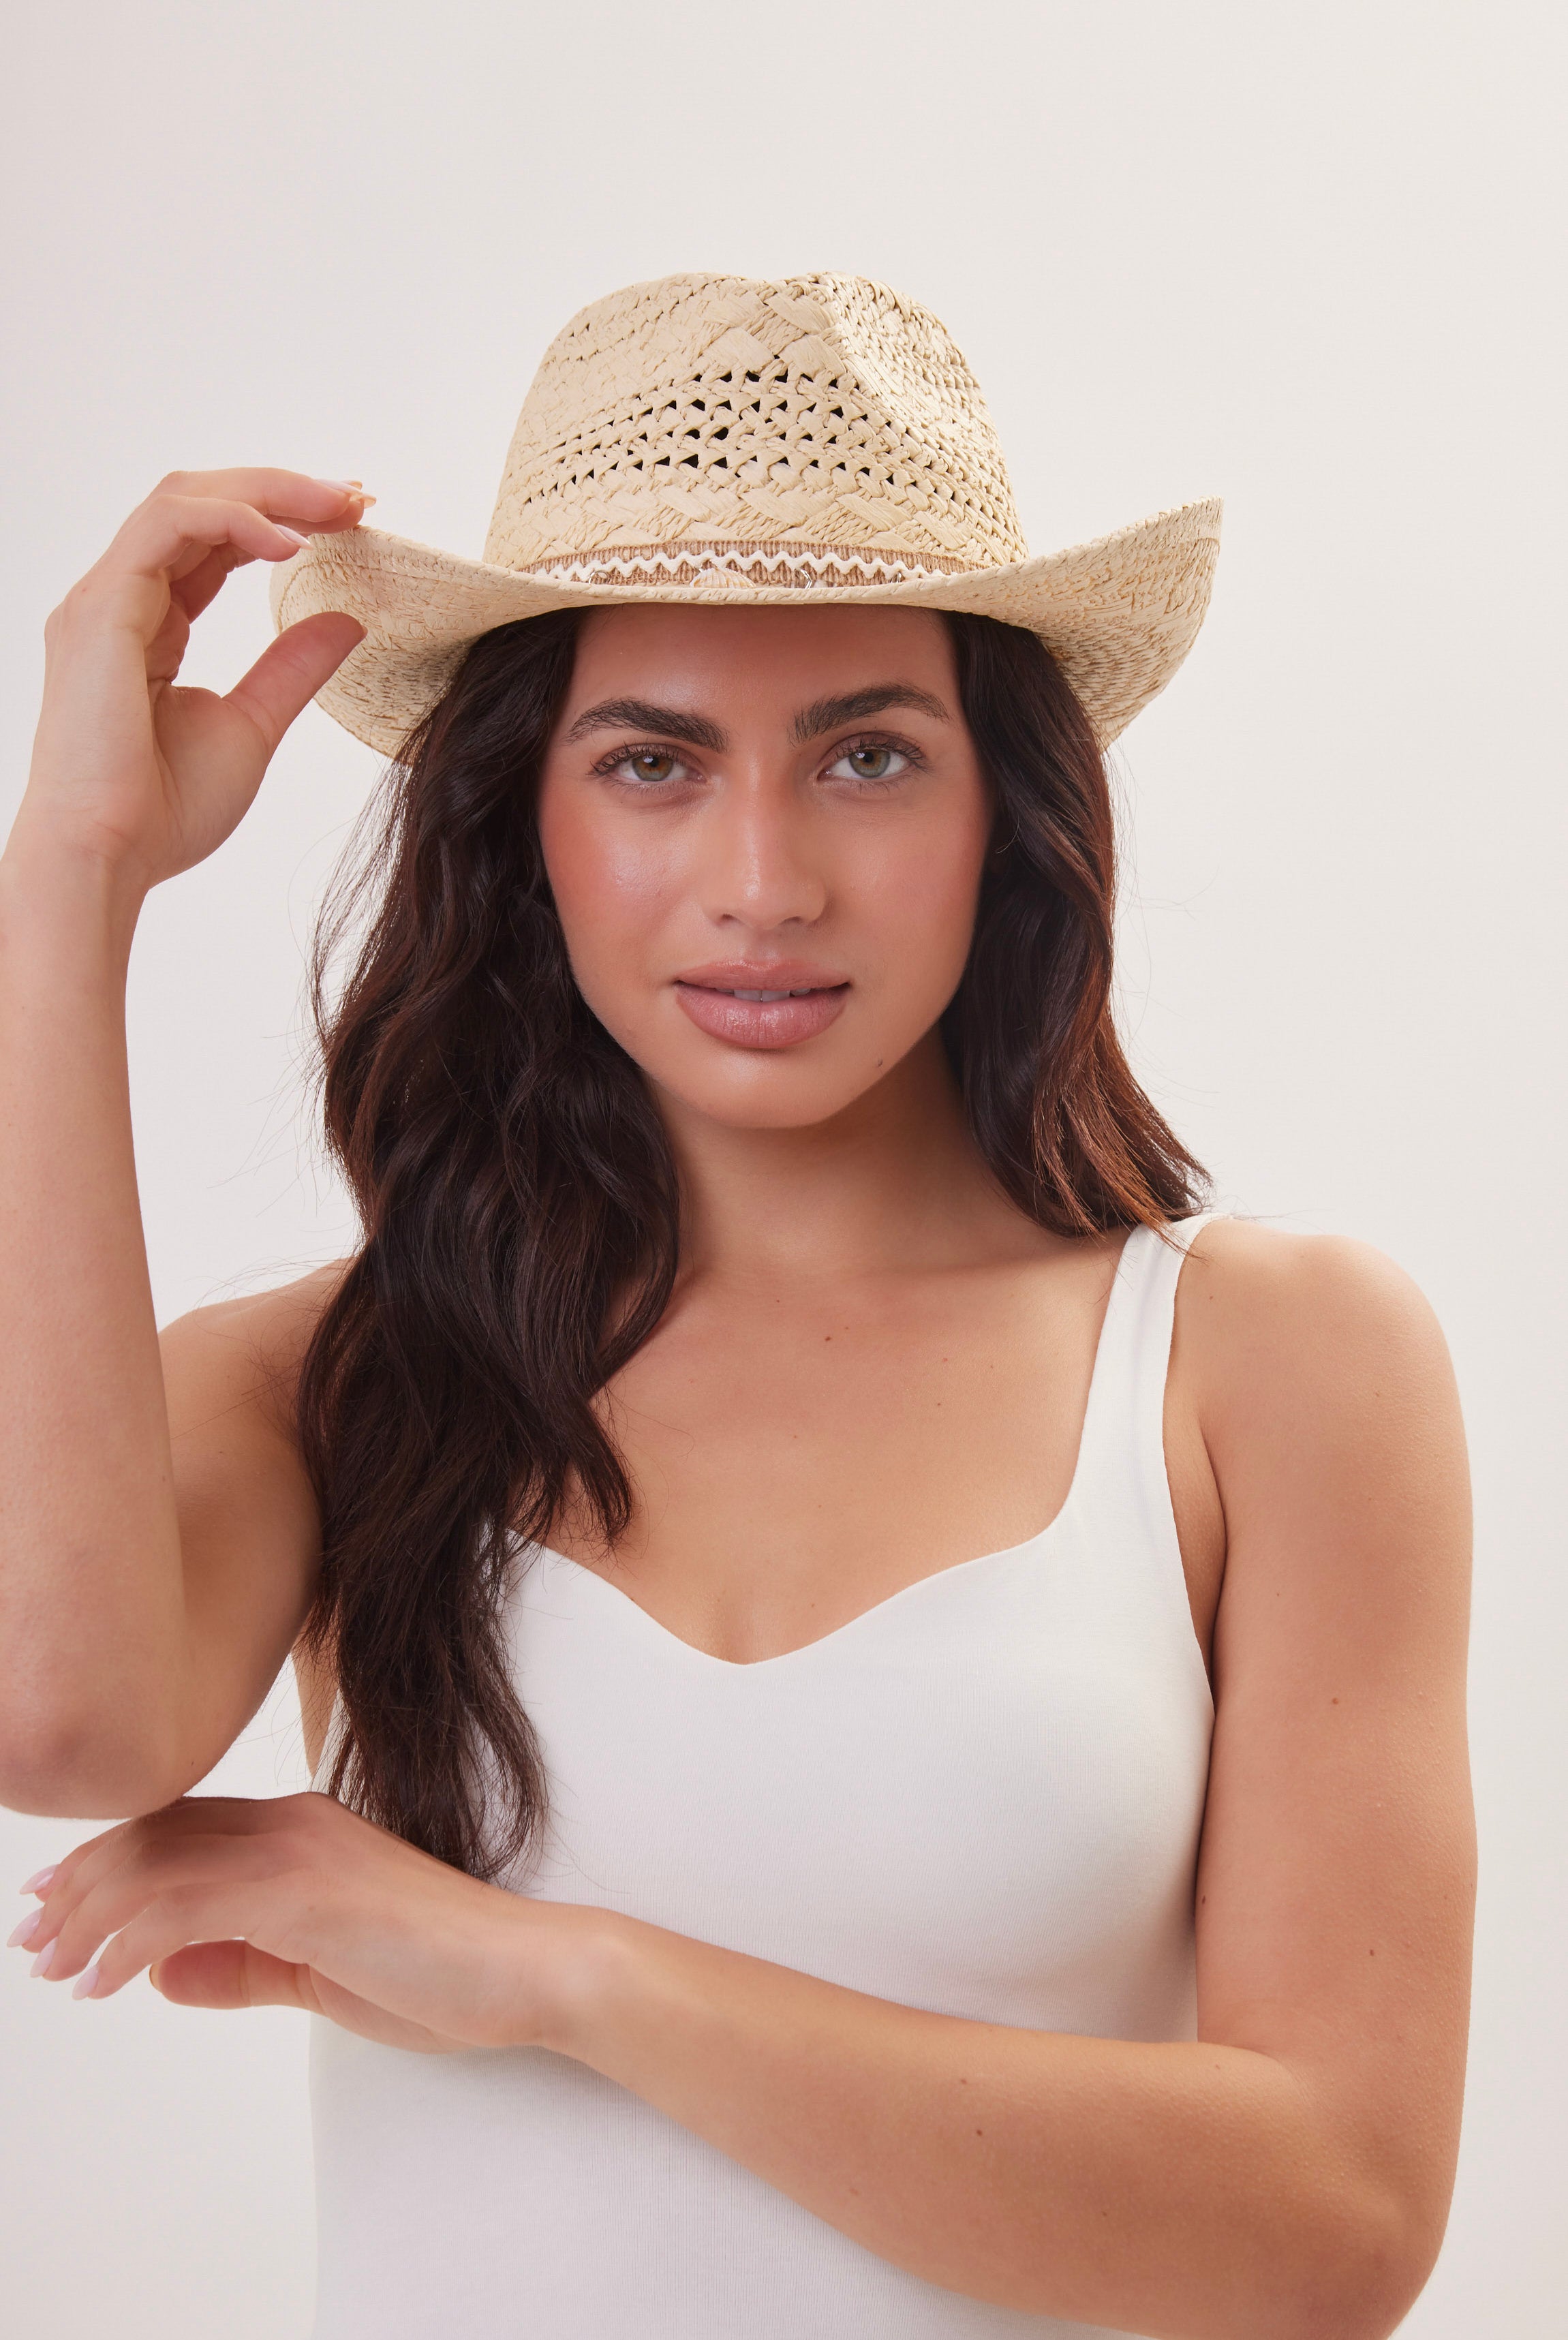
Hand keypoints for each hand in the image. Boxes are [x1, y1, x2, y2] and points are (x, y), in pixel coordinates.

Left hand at [7, 1792, 595, 2055]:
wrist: (524, 1968)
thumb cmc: (441, 1975)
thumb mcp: (319, 1975)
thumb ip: (243, 1968)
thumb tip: (166, 1974)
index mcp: (302, 1829)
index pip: (180, 1829)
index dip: (108, 1859)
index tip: (55, 1904)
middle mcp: (292, 1822)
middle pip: (155, 1835)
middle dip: (79, 1884)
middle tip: (32, 1936)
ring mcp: (298, 1850)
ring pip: (157, 1865)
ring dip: (89, 1917)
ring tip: (54, 1966)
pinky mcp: (302, 1891)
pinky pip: (185, 1907)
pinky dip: (128, 1943)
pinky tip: (104, 1979)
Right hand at [16, 469, 370, 895]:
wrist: (108, 854)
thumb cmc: (162, 810)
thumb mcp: (251, 725)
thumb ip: (293, 668)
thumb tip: (348, 621)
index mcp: (150, 622)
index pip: (214, 541)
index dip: (282, 518)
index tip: (352, 520)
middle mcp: (121, 598)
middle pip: (199, 503)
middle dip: (282, 489)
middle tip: (356, 497)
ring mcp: (104, 598)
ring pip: (182, 499)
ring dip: (266, 492)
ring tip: (336, 506)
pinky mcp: (101, 608)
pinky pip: (168, 527)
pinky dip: (233, 520)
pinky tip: (291, 543)